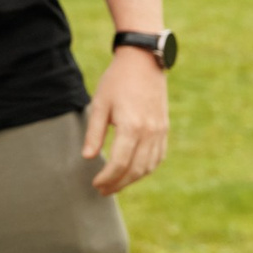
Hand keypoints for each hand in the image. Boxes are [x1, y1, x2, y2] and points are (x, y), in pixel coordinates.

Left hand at [82, 46, 169, 195]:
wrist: (143, 62)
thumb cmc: (117, 81)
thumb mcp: (100, 104)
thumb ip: (94, 132)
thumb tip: (88, 158)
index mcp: (132, 127)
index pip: (120, 163)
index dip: (107, 178)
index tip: (96, 184)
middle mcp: (149, 133)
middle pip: (135, 170)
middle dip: (118, 184)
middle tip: (103, 190)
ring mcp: (160, 132)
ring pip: (148, 167)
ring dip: (132, 180)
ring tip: (115, 184)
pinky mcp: (164, 129)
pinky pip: (158, 157)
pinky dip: (146, 169)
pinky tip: (133, 172)